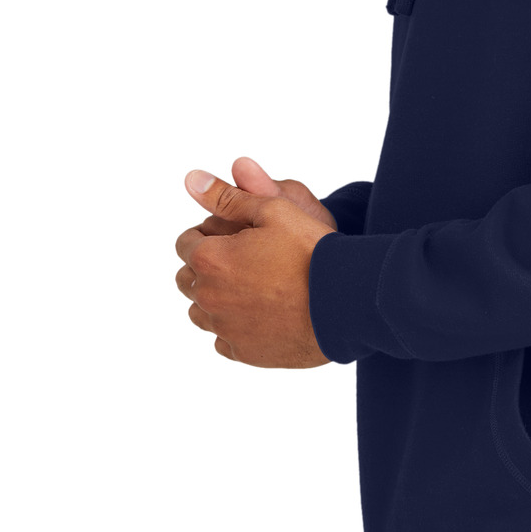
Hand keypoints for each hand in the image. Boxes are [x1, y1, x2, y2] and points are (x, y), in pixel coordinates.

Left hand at [174, 166, 335, 367]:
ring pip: (201, 311)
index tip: (236, 235)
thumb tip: (191, 179)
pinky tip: (262, 313)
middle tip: (245, 259)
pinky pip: (223, 339)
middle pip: (187, 278)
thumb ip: (227, 197)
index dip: (209, 234)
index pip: (185, 242)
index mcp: (210, 258)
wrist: (345, 301)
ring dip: (217, 297)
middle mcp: (208, 296)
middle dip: (207, 266)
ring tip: (253, 287)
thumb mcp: (272, 209)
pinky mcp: (243, 353)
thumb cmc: (311, 251)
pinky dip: (235, 326)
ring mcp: (224, 328)